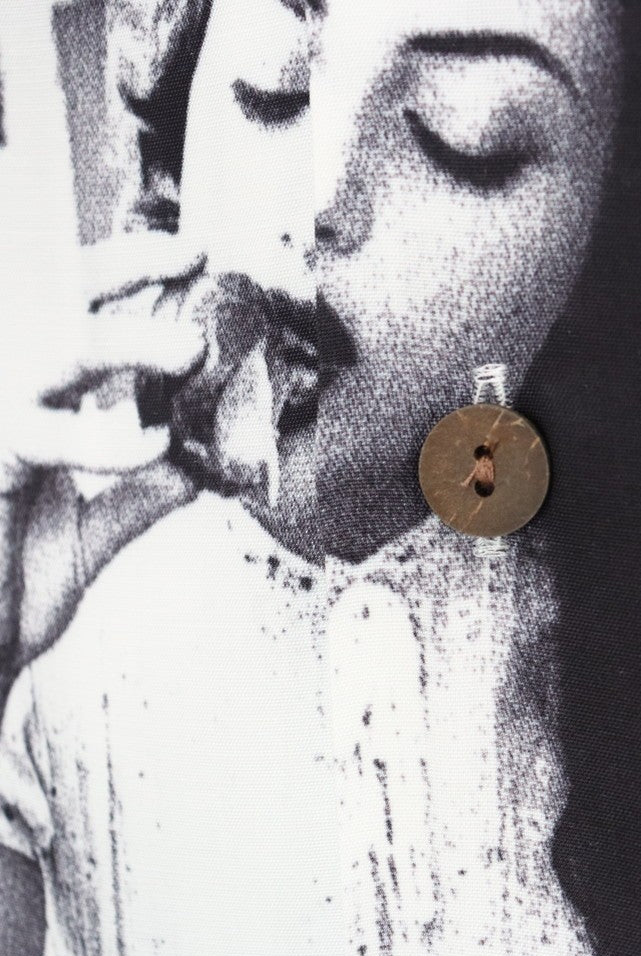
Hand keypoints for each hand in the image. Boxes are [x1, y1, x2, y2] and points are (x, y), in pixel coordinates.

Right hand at [0, 233, 207, 670]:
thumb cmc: (6, 589)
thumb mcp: (90, 534)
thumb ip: (140, 495)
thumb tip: (197, 467)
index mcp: (32, 406)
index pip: (73, 317)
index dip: (126, 278)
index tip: (190, 260)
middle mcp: (6, 398)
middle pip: (54, 305)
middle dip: (121, 270)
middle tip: (189, 256)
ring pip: (52, 356)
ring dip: (122, 345)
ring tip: (189, 349)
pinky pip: (39, 434)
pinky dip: (103, 441)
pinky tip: (153, 447)